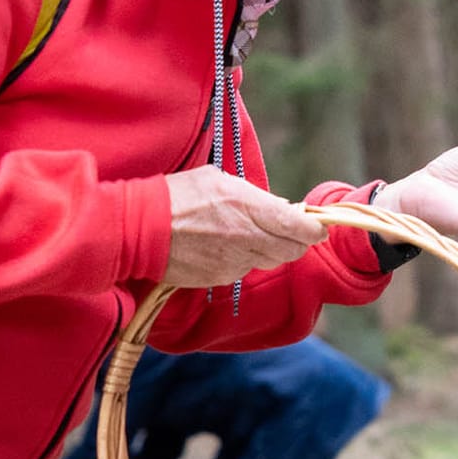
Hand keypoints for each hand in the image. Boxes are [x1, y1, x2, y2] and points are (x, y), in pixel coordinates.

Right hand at [160, 165, 326, 287]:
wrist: (138, 229)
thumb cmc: (177, 196)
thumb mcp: (219, 180)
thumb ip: (254, 196)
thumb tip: (278, 208)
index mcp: (248, 208)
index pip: (300, 227)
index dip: (315, 228)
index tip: (318, 225)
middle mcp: (246, 239)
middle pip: (291, 250)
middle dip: (296, 240)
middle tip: (290, 229)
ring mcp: (234, 262)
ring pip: (270, 262)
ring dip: (270, 250)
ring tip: (252, 234)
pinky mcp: (219, 278)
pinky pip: (245, 270)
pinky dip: (246, 260)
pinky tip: (229, 245)